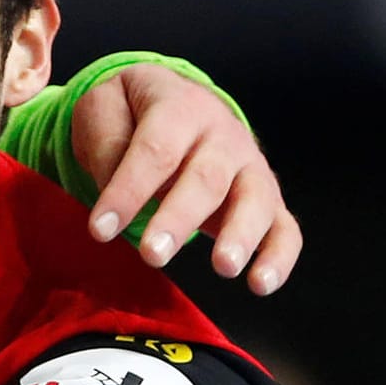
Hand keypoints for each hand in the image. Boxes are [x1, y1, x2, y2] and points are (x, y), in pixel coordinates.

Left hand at [72, 65, 301, 294]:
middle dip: (179, 219)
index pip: (156, 149)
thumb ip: (106, 143)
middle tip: (153, 254)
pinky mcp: (268, 200)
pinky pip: (285, 229)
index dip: (128, 191)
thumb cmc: (132, 112)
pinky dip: (279, 257)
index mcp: (180, 106)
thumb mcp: (103, 106)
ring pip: (255, 200)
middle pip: (206, 178)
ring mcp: (251, 167)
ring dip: (241, 236)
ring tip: (224, 268)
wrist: (176, 101)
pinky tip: (261, 284)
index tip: (100, 230)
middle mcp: (223, 135)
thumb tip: (115, 191)